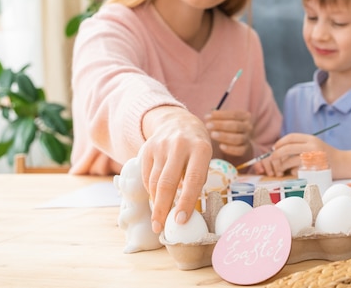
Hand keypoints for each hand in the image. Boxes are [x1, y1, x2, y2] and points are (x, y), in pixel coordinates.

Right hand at [140, 106, 211, 233]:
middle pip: (167, 183)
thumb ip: (196, 179)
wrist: (177, 121)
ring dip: (155, 203)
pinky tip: (155, 198)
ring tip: (158, 218)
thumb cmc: (195, 147)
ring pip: (154, 181)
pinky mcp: (147, 148)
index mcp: (201, 149)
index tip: (180, 221)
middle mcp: (180, 145)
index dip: (186, 202)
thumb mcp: (204, 158)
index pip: (193, 180)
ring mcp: (161, 146)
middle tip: (160, 228)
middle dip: (162, 208)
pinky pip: (146, 176)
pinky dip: (150, 190)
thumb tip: (183, 210)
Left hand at [204, 110, 252, 156]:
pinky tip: (221, 146)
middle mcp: (248, 127)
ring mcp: (247, 139)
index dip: (220, 115)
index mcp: (245, 116)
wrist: (238, 142)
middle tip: (208, 126)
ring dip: (224, 136)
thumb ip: (218, 118)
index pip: (234, 114)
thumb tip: (207, 118)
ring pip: (238, 138)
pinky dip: (230, 149)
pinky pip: (239, 150)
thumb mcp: (226, 120)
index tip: (207, 117)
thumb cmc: (228, 128)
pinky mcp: (245, 149)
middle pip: (236, 126)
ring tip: (212, 135)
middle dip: (221, 125)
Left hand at [261, 133, 331, 176]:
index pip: (291, 137)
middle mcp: (312, 147)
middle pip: (287, 148)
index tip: (274, 147)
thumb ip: (300, 144)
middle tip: (272, 158)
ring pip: (290, 161)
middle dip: (277, 154)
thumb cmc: (325, 155)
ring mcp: (312, 159)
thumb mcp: (314, 144)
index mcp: (311, 139)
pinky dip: (292, 172)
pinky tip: (294, 172)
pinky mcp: (313, 170)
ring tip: (281, 168)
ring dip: (282, 165)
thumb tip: (279, 147)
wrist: (343, 163)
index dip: (280, 142)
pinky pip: (296, 171)